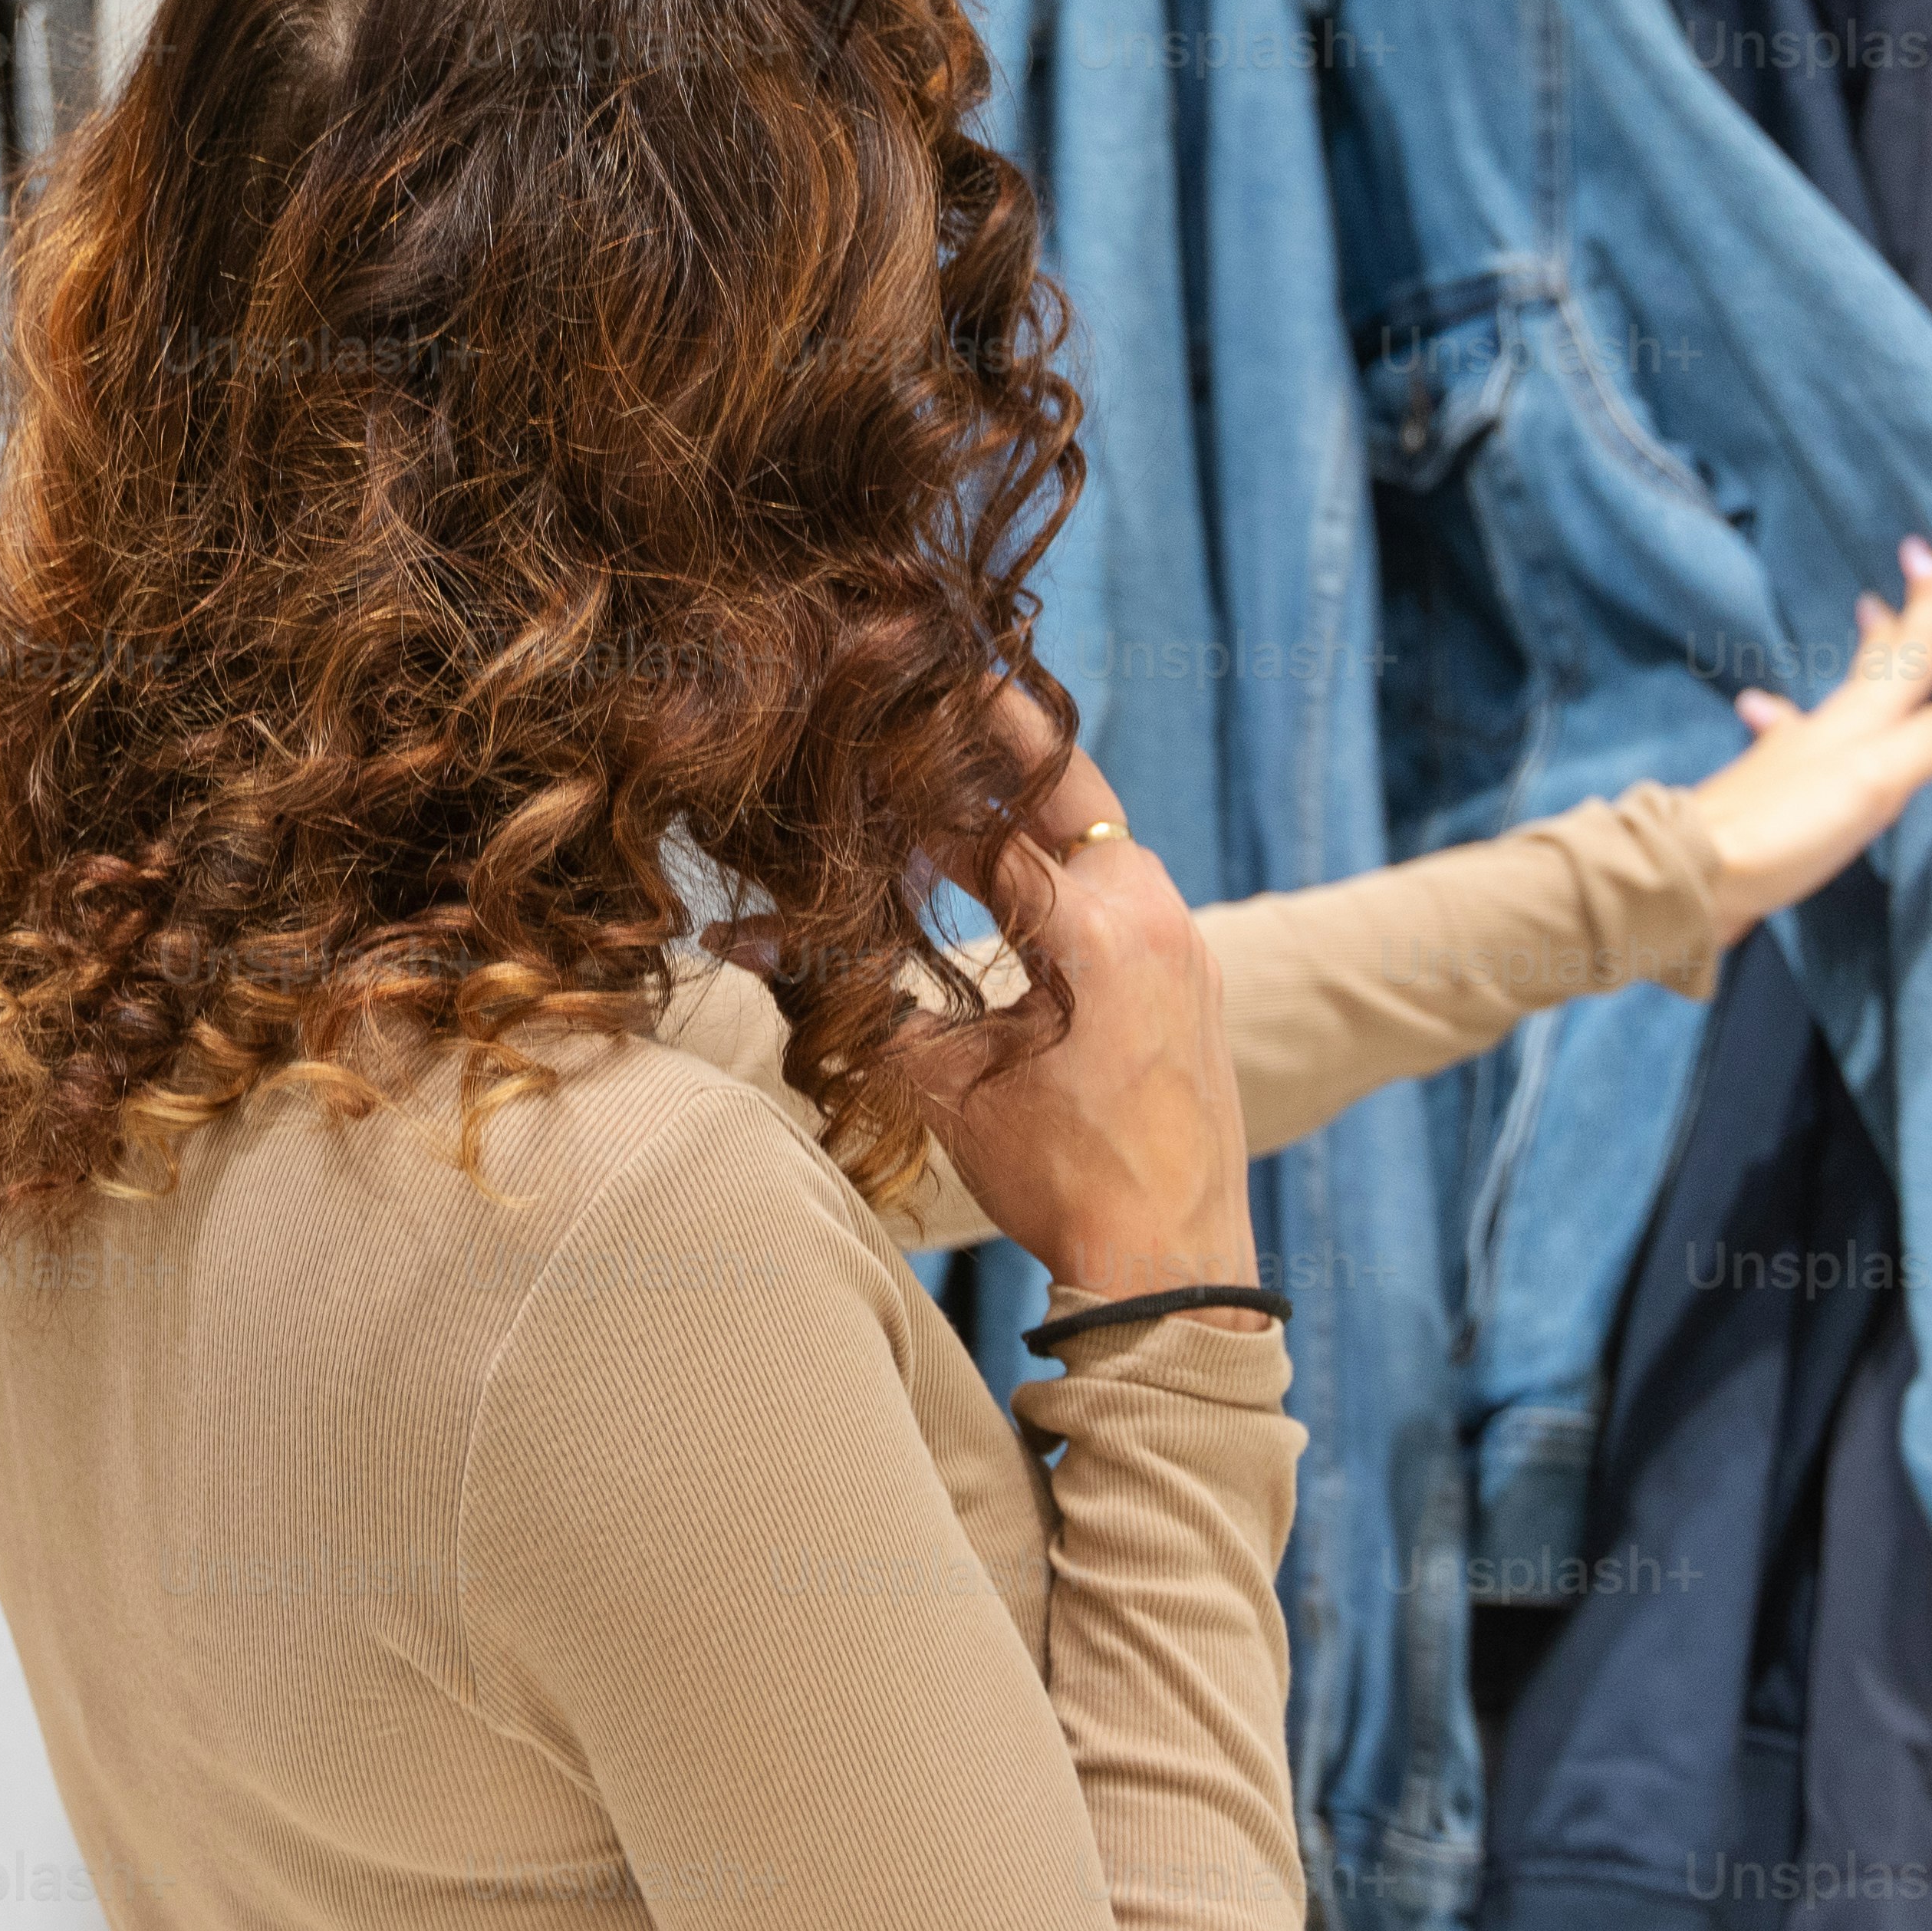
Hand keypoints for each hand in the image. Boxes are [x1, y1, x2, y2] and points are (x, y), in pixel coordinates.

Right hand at [910, 694, 1256, 1309]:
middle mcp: (1154, 909)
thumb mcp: (943, 1086)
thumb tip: (740, 940)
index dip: (910, 777)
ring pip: (1095, 823)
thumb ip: (849, 999)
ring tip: (956, 744)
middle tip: (929, 667)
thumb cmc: (1062, 1182)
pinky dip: (1062, 845)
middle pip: (1060, 782)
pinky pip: (1121, 873)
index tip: (854, 730)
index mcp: (1096, 930)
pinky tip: (1010, 843)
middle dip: (991, 728)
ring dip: (1026, 787)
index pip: (984, 816)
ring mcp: (1185, 932)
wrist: (1178, 1263)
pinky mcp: (1191, 962)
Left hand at [1690, 539, 1931, 937]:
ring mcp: (1790, 767)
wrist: (1694, 873)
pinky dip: (1785, 724)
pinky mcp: (1767, 804)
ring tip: (1841, 655)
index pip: (1907, 656)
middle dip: (1884, 634)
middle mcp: (1824, 734)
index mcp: (1860, 722)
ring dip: (1847, 679)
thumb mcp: (1880, 777)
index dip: (1926, 607)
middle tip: (1881, 596)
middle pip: (1867, 675)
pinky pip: (1790, 747)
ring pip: (1828, 708)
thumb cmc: (1787, 824)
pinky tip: (1761, 721)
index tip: (1925, 552)